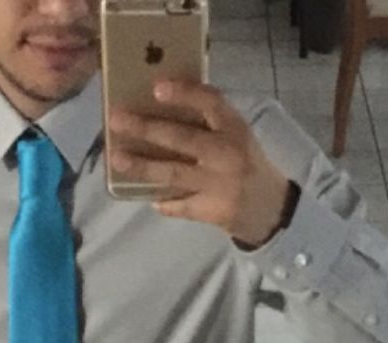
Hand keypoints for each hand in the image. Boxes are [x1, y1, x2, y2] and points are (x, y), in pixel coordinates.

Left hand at [108, 82, 295, 247]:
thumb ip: (209, 122)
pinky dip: (161, 201)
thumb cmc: (246, 163)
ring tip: (116, 158)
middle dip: (146, 128)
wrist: (270, 209)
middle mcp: (226, 155)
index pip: (210, 103)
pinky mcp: (210, 211)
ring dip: (142, 166)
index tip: (156, 87)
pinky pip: (178, 205)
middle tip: (116, 120)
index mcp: (234, 129)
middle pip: (182, 139)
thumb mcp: (236, 135)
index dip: (184, 93)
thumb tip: (161, 105)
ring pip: (173, 174)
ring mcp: (217, 185)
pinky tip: (144, 195)